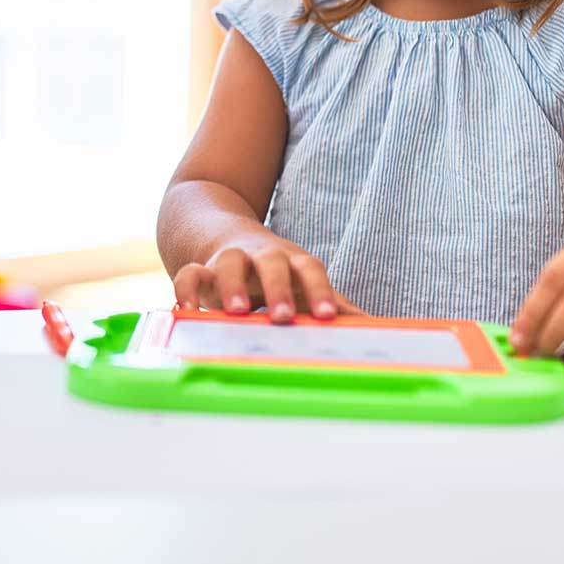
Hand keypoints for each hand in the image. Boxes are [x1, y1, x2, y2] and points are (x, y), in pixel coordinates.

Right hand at [172, 232, 361, 322]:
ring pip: (230, 263)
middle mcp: (261, 256)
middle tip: (283, 317)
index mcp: (292, 262)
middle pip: (272, 263)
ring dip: (232, 285)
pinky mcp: (200, 269)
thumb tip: (378, 331)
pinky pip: (189, 273)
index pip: (311, 270)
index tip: (327, 318)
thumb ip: (334, 307)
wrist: (222, 232)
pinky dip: (185, 289)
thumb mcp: (304, 285)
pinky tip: (186, 311)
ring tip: (235, 313)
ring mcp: (229, 260)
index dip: (320, 291)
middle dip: (278, 288)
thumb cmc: (275, 271)